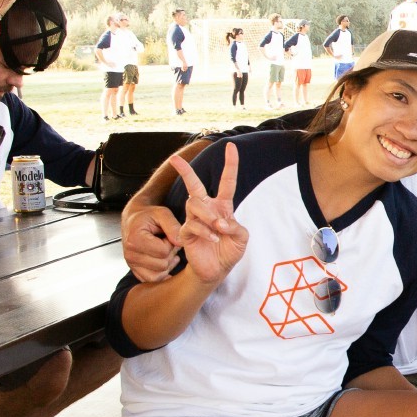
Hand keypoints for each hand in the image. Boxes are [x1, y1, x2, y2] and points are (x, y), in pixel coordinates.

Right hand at [122, 197, 183, 280]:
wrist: (134, 220)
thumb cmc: (149, 216)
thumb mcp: (163, 213)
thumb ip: (173, 226)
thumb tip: (181, 243)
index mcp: (134, 239)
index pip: (163, 251)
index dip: (170, 243)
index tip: (167, 234)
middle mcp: (130, 254)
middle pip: (162, 264)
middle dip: (170, 253)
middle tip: (167, 242)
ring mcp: (131, 264)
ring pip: (159, 274)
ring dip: (167, 262)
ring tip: (164, 249)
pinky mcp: (135, 270)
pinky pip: (153, 279)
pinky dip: (162, 272)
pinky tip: (164, 259)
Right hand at [172, 143, 246, 283]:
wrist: (217, 270)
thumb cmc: (229, 251)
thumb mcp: (241, 238)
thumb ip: (236, 227)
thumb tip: (222, 222)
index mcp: (223, 206)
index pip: (227, 182)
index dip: (230, 164)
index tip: (230, 146)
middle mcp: (206, 209)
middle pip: (194, 186)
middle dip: (184, 171)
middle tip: (174, 159)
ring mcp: (194, 219)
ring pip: (194, 204)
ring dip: (209, 216)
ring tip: (219, 230)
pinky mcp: (186, 232)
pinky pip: (192, 224)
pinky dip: (205, 231)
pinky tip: (214, 239)